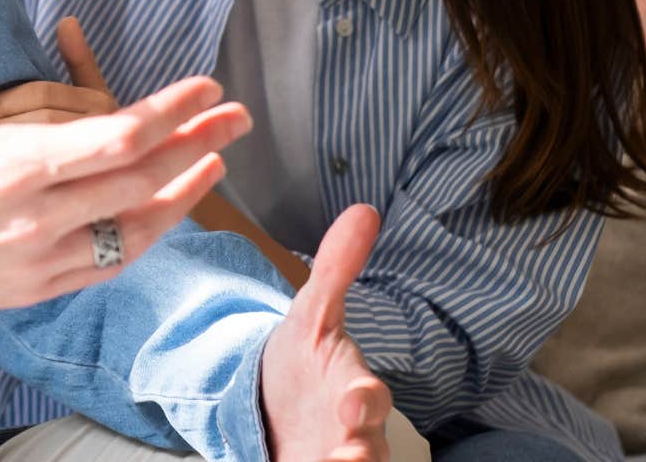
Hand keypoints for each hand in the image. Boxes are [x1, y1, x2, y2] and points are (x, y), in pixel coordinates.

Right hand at [0, 19, 312, 288]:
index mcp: (11, 167)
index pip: (116, 138)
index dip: (170, 112)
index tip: (203, 88)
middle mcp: (36, 217)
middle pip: (141, 180)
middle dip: (198, 144)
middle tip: (237, 117)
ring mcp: (39, 260)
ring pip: (134, 228)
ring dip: (185, 193)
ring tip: (217, 162)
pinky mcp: (35, 288)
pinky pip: (108, 264)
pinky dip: (147, 237)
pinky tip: (166, 214)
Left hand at [259, 204, 392, 461]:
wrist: (274, 404)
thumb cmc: (304, 360)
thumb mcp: (312, 314)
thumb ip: (335, 268)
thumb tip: (365, 209)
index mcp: (354, 390)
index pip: (370, 397)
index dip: (365, 401)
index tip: (354, 402)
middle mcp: (353, 433)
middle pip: (369, 452)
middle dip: (360, 455)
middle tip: (346, 458)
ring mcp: (335, 459)